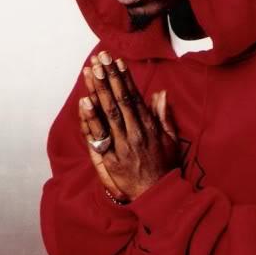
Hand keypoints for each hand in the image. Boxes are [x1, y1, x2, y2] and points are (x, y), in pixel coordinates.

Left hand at [79, 51, 178, 200]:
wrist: (158, 195)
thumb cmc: (165, 166)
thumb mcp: (171, 139)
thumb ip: (164, 116)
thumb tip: (161, 94)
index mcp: (149, 127)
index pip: (134, 97)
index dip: (124, 78)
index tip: (117, 61)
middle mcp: (135, 133)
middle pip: (119, 100)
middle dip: (109, 77)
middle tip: (100, 59)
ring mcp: (122, 145)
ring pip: (108, 113)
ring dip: (98, 91)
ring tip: (89, 72)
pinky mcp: (111, 159)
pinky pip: (99, 136)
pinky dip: (91, 119)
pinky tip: (84, 102)